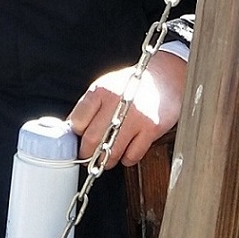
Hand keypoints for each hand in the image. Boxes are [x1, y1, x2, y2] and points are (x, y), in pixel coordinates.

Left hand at [67, 54, 185, 166]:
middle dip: (87, 153)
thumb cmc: (133, 84)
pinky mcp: (152, 128)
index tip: (77, 140)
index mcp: (101, 90)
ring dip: (105, 160)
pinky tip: (127, 151)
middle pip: (92, 140)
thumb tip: (72, 130)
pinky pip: (132, 156)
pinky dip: (126, 159)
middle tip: (88, 156)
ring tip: (106, 157)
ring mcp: (135, 117)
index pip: (77, 122)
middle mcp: (117, 102)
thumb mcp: (106, 86)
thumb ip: (89, 107)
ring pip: (111, 152)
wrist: (166, 77)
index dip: (75, 135)